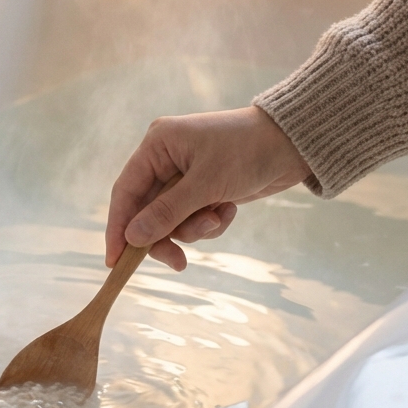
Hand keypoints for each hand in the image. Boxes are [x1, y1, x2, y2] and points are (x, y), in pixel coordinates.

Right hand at [105, 106, 311, 271]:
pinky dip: (211, 221)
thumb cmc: (247, 152)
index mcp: (157, 145)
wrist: (293, 145)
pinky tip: (230, 209)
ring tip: (219, 217)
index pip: (125, 191)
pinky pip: (194, 218)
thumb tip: (133, 238)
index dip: (118, 228)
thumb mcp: (206, 184)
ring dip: (195, 228)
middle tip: (179, 262)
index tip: (114, 262)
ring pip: (172, 220)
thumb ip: (167, 212)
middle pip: (147, 211)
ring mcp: (185, 175)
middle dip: (167, 235)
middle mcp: (165, 159)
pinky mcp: (204, 188)